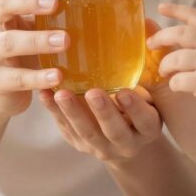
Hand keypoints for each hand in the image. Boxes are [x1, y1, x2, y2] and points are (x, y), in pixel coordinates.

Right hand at [0, 0, 67, 118]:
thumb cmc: (17, 52)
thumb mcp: (26, 31)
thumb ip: (44, 18)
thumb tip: (83, 4)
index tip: (55, 2)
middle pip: (3, 17)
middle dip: (33, 13)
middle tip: (64, 29)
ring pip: (8, 46)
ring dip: (37, 42)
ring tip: (64, 45)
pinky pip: (17, 79)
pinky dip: (38, 78)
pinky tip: (57, 77)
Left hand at [39, 86, 162, 163]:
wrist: (126, 140)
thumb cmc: (140, 108)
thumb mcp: (151, 100)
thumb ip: (144, 84)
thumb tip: (138, 47)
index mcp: (147, 130)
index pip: (144, 121)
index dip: (135, 108)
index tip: (124, 92)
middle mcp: (126, 144)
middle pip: (114, 131)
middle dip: (102, 112)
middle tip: (92, 93)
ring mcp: (101, 147)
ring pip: (86, 132)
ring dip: (73, 113)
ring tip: (61, 94)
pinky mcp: (80, 144)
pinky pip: (66, 129)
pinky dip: (54, 112)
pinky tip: (44, 94)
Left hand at [148, 2, 195, 115]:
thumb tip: (181, 36)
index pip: (194, 14)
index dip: (175, 9)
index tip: (161, 7)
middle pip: (177, 34)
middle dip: (160, 38)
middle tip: (150, 44)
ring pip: (174, 59)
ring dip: (165, 65)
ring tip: (166, 71)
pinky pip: (178, 80)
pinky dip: (174, 83)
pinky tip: (177, 86)